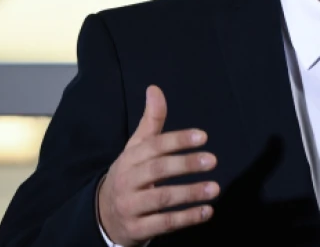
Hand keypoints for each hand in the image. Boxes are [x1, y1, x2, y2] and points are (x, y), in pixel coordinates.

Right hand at [97, 85, 218, 245]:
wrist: (105, 216)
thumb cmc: (130, 175)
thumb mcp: (136, 148)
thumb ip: (151, 121)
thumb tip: (155, 88)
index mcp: (129, 158)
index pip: (153, 146)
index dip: (177, 140)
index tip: (203, 136)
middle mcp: (127, 181)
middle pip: (156, 170)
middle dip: (185, 165)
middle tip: (213, 160)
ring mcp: (130, 206)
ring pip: (161, 199)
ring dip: (190, 194)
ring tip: (214, 188)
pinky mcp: (136, 229)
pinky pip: (163, 223)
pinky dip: (186, 218)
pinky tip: (207, 211)